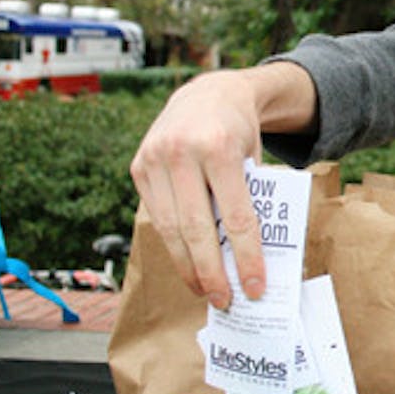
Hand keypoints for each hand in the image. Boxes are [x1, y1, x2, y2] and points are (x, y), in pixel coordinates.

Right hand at [128, 62, 314, 308]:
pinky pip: (157, 216)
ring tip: (204, 289)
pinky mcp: (138, 166)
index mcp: (220, 148)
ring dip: (187, 265)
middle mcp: (182, 152)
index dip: (247, 257)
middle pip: (196, 229)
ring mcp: (154, 158)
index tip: (256, 286)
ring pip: (170, 228)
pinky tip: (186, 262)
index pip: (236, 217)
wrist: (208, 93)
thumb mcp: (255, 158)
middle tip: (225, 300)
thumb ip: (253, 198)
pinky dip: (172, 244)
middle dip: (211, 271)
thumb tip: (253, 258)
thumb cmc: (239, 133)